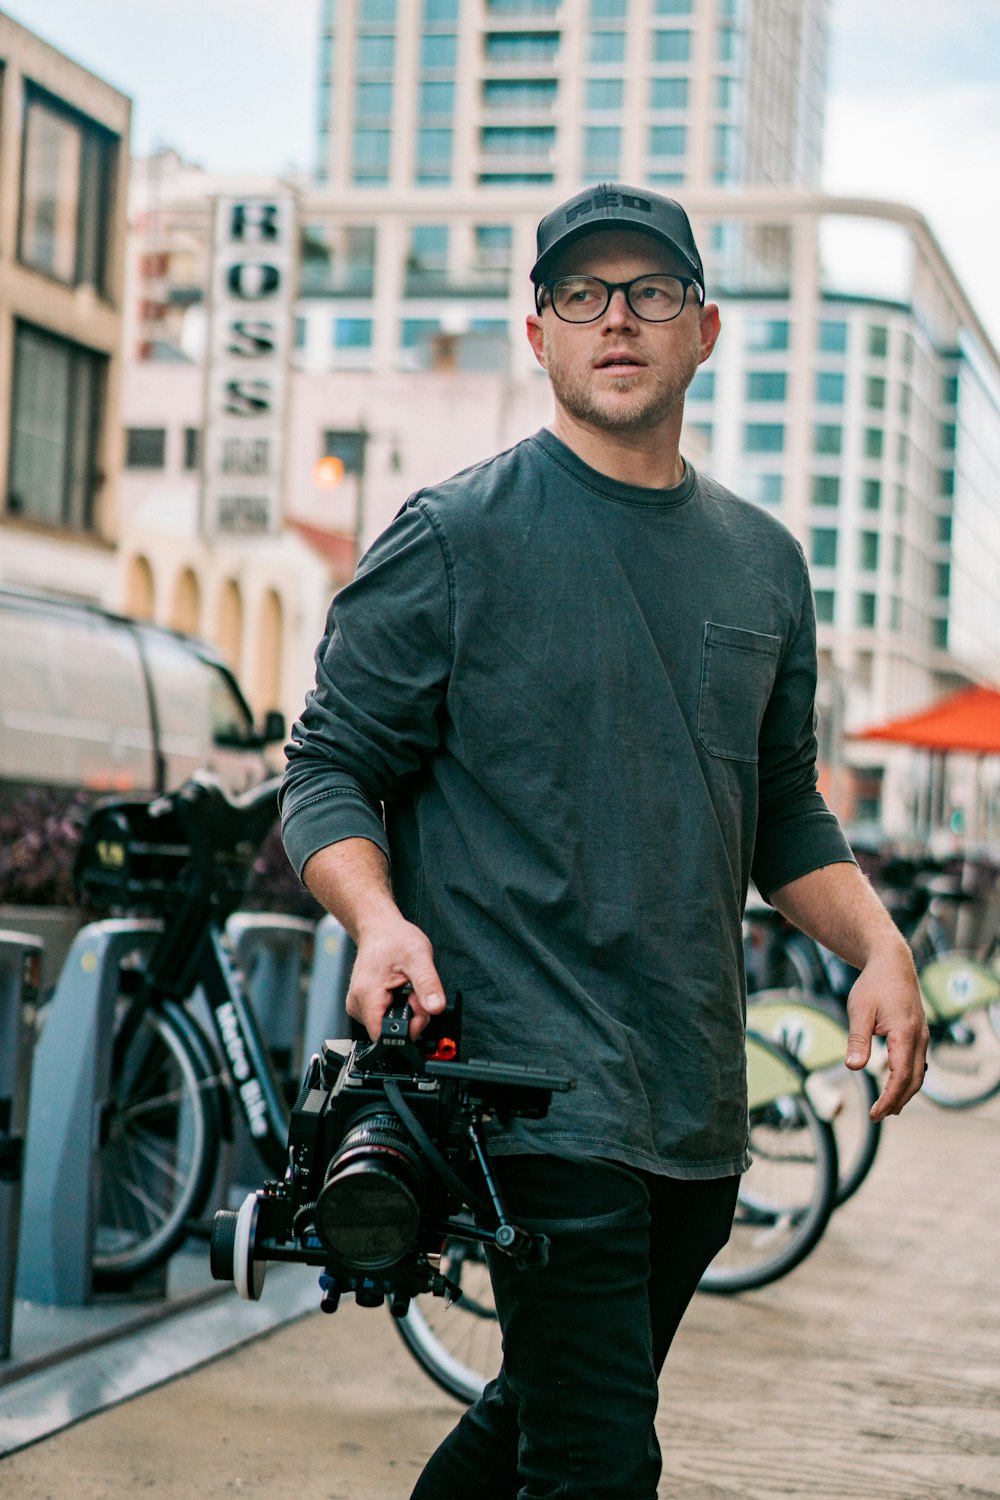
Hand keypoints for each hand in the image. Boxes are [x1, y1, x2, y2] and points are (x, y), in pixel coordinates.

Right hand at [347, 914, 445, 1040]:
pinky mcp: (363, 1004)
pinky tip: (399, 991)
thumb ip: (428, 984)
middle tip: (415, 993)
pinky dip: (396, 1009)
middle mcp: (357, 1003)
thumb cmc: (394, 938)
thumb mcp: (419, 957)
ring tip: (407, 989)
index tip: (417, 1006)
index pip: (384, 1035)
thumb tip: (436, 1007)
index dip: (407, 1028)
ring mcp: (358, 1004)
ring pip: (386, 1026)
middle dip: (409, 1018)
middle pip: (387, 1031)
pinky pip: (383, 1018)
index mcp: (367, 994)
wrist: (379, 928)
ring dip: (404, 1013)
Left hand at [844, 944, 928, 1119]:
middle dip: (897, 1101)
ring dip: (905, 1093)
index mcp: (905, 1034)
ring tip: (887, 1109)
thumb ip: (857, 1040)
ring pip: (919, 1073)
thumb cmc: (873, 985)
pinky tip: (896, 1086)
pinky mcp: (919, 1034)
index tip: (875, 1113)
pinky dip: (909, 1079)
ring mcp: (922, 1036)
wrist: (892, 964)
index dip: (889, 1097)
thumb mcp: (859, 1011)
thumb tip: (852, 1068)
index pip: (901, 1076)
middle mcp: (919, 1038)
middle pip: (914, 1080)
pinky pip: (918, 1063)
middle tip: (877, 1116)